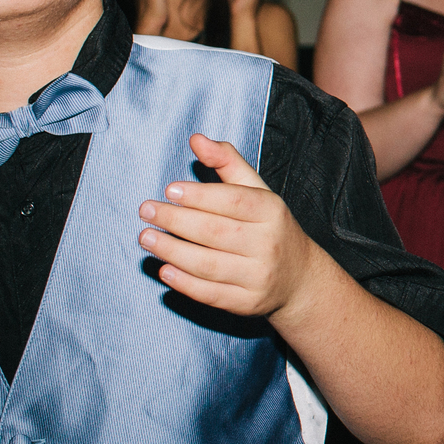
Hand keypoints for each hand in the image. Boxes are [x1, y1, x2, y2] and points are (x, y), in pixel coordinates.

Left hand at [137, 134, 332, 321]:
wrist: (298, 277)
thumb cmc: (269, 227)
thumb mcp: (257, 191)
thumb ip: (227, 162)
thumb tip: (196, 139)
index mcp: (271, 212)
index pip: (233, 202)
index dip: (199, 196)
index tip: (169, 190)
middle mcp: (268, 245)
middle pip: (215, 232)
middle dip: (175, 221)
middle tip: (146, 211)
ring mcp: (258, 277)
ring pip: (208, 265)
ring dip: (172, 252)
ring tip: (146, 238)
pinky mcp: (246, 303)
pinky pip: (210, 294)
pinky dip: (184, 283)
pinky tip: (164, 269)